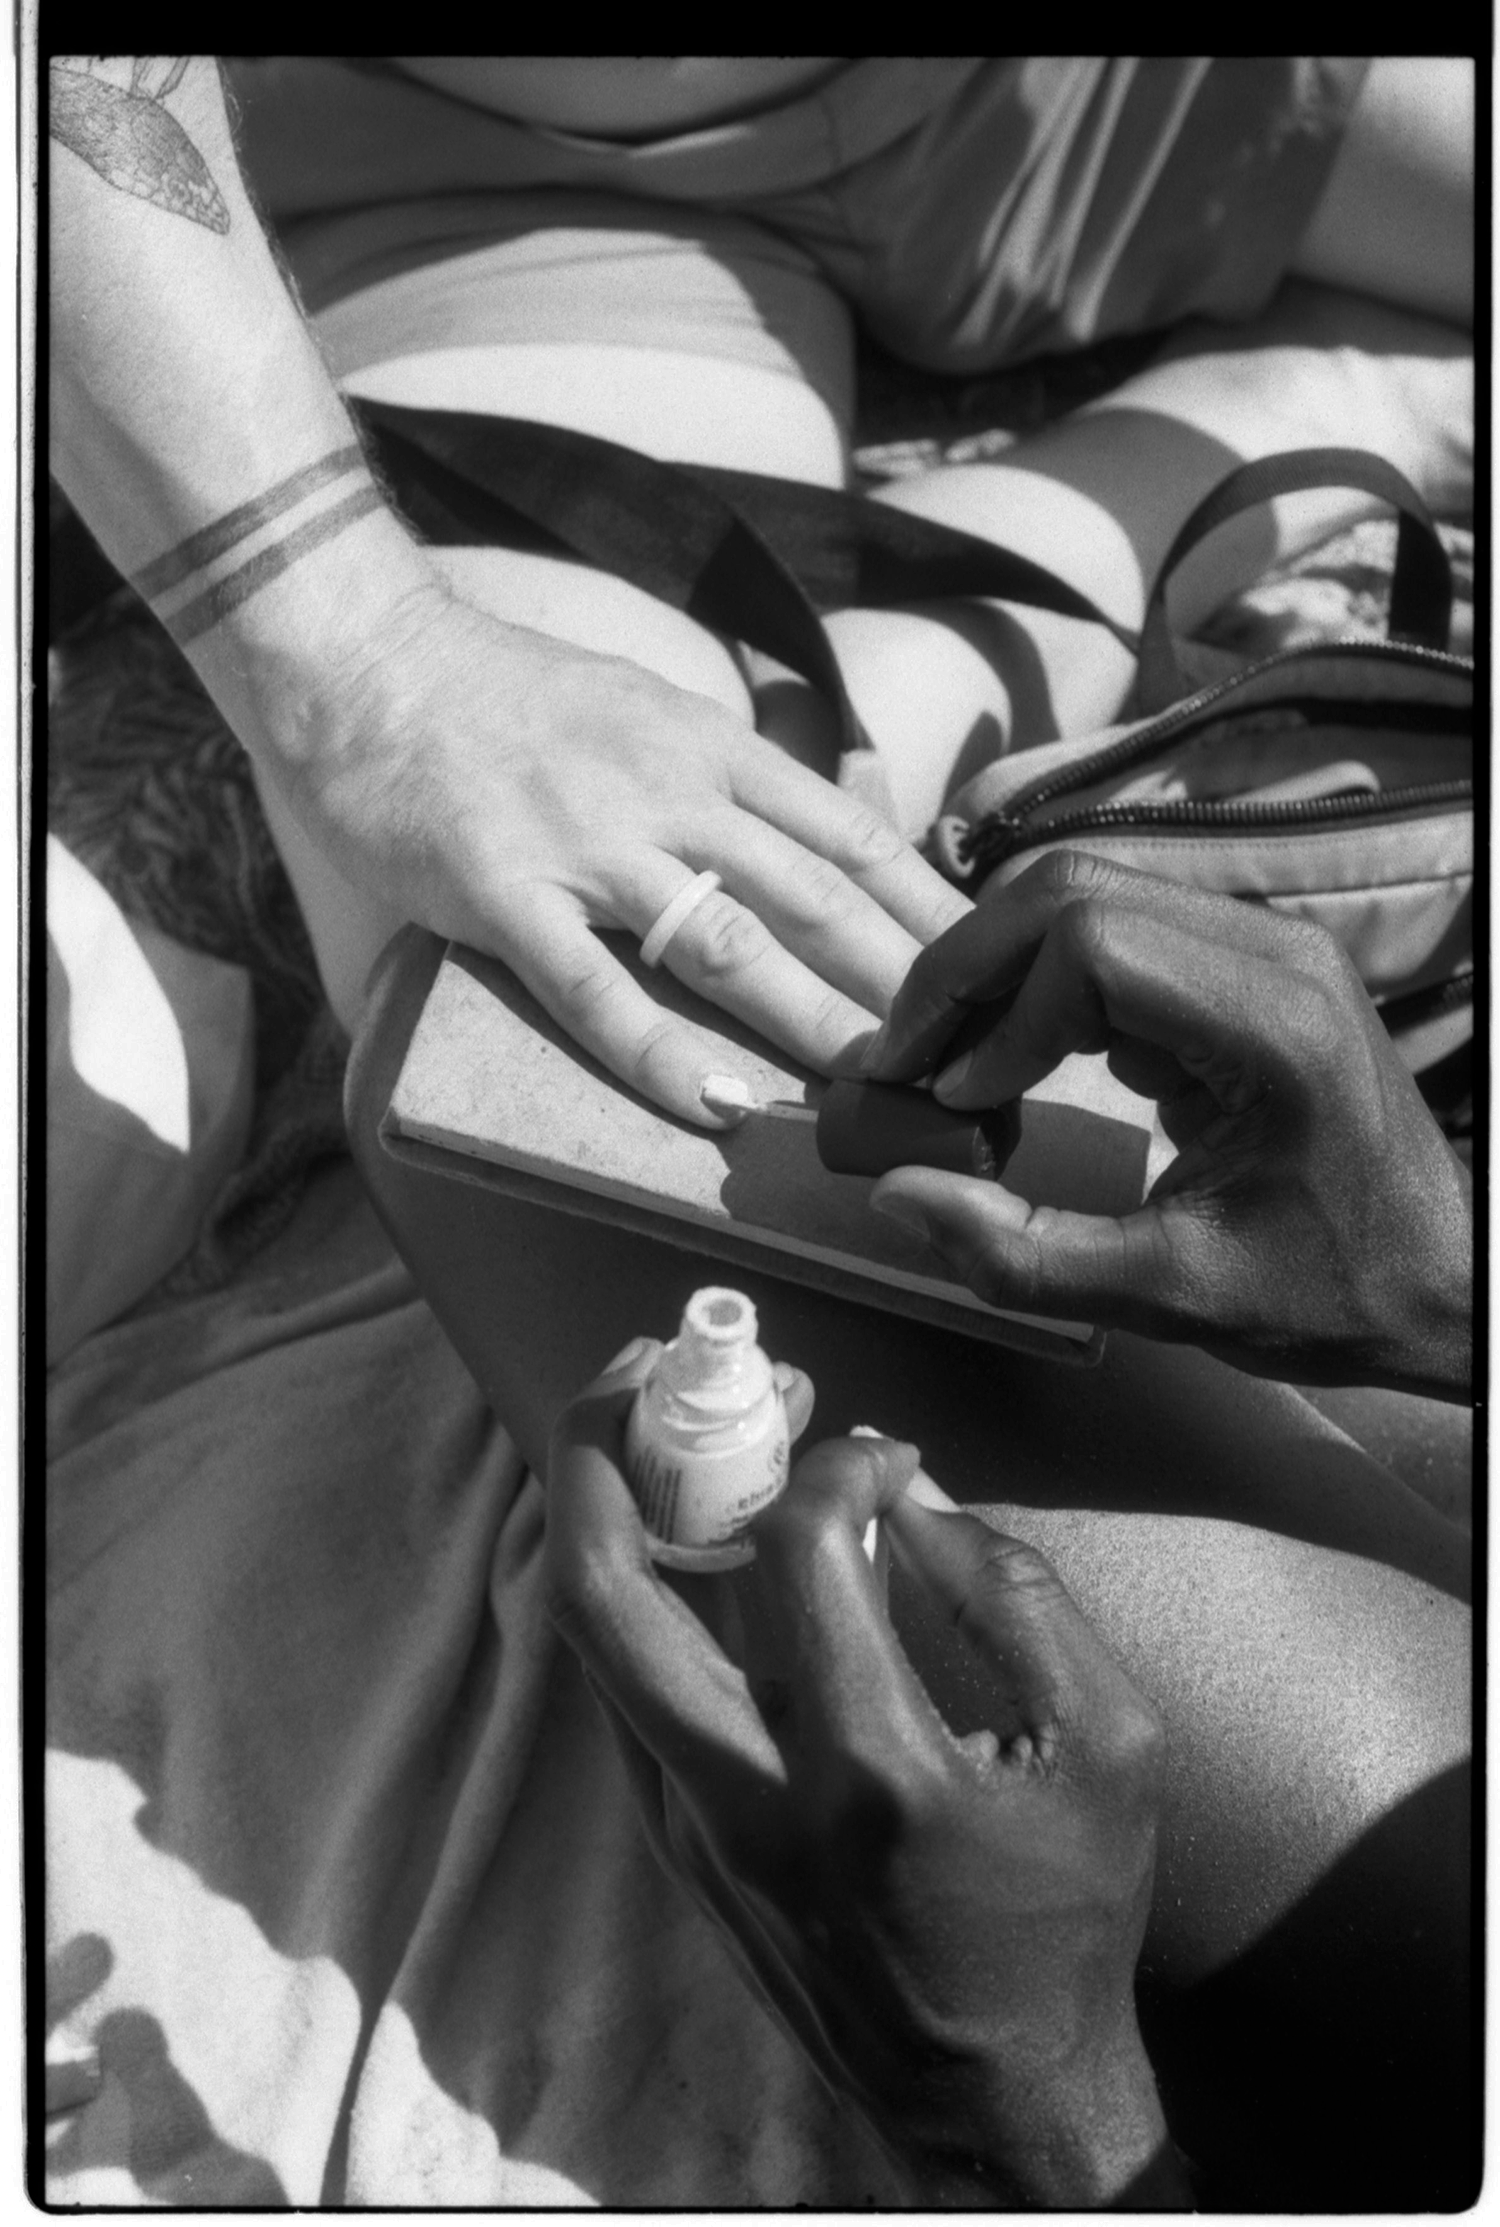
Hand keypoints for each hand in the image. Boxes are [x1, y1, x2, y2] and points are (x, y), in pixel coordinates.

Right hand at [289, 578, 968, 1123]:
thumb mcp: (644, 708)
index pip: (849, 835)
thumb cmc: (504, 695)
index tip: (984, 966)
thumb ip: (722, 775)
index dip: (924, 908)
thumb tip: (802, 835)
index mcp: (709, 748)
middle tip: (965, 1049)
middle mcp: (669, 792)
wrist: (368, 661)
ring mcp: (587, 845)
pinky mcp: (504, 893)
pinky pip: (590, 987)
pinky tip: (707, 1105)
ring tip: (873, 1086)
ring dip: (809, 1020)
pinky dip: (652, 1051)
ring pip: (726, 943)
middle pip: (813, 896)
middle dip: (899, 979)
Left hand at [545, 1345, 1180, 2207]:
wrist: (993, 2098)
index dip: (835, 1461)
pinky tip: (685, 1533)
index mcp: (871, 1771)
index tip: (878, 1450)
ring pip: (589, 1637)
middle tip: (651, 1369)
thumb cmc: (1063, 1921)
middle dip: (603, 1449)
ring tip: (658, 1427)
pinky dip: (635, 1586)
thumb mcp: (1109, 1746)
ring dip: (606, 1507)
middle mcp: (747, 1796)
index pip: (799, 1549)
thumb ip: (1014, 1595)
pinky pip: (624, 1688)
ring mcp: (689, 1825)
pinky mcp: (675, 1844)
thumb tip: (910, 1490)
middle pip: (603, 1591)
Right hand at [864, 851, 1471, 1395]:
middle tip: (905, 1061)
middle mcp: (1274, 952)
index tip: (952, 1105)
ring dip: (996, 969)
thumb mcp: (1171, 1298)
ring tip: (945, 1060)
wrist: (1443, 1279)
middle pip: (1074, 890)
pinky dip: (1040, 983)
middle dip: (968, 970)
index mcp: (1275, 1025)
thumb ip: (1023, 1255)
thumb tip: (896, 1193)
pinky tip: (1010, 1063)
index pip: (1092, 948)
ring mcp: (1263, 945)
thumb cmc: (1331, 1292)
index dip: (998, 1019)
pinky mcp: (1242, 962)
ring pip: (1086, 892)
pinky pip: (1115, 928)